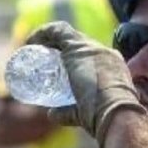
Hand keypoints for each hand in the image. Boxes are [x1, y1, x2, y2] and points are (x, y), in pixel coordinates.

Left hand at [26, 21, 146, 147]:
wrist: (116, 112)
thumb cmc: (104, 116)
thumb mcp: (86, 113)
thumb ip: (70, 113)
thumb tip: (51, 114)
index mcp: (114, 68)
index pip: (91, 58)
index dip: (73, 62)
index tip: (58, 71)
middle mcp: (106, 54)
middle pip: (79, 46)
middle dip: (59, 50)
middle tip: (43, 62)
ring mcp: (93, 49)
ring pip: (67, 36)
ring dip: (48, 39)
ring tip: (33, 50)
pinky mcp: (78, 47)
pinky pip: (58, 31)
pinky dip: (42, 33)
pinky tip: (30, 41)